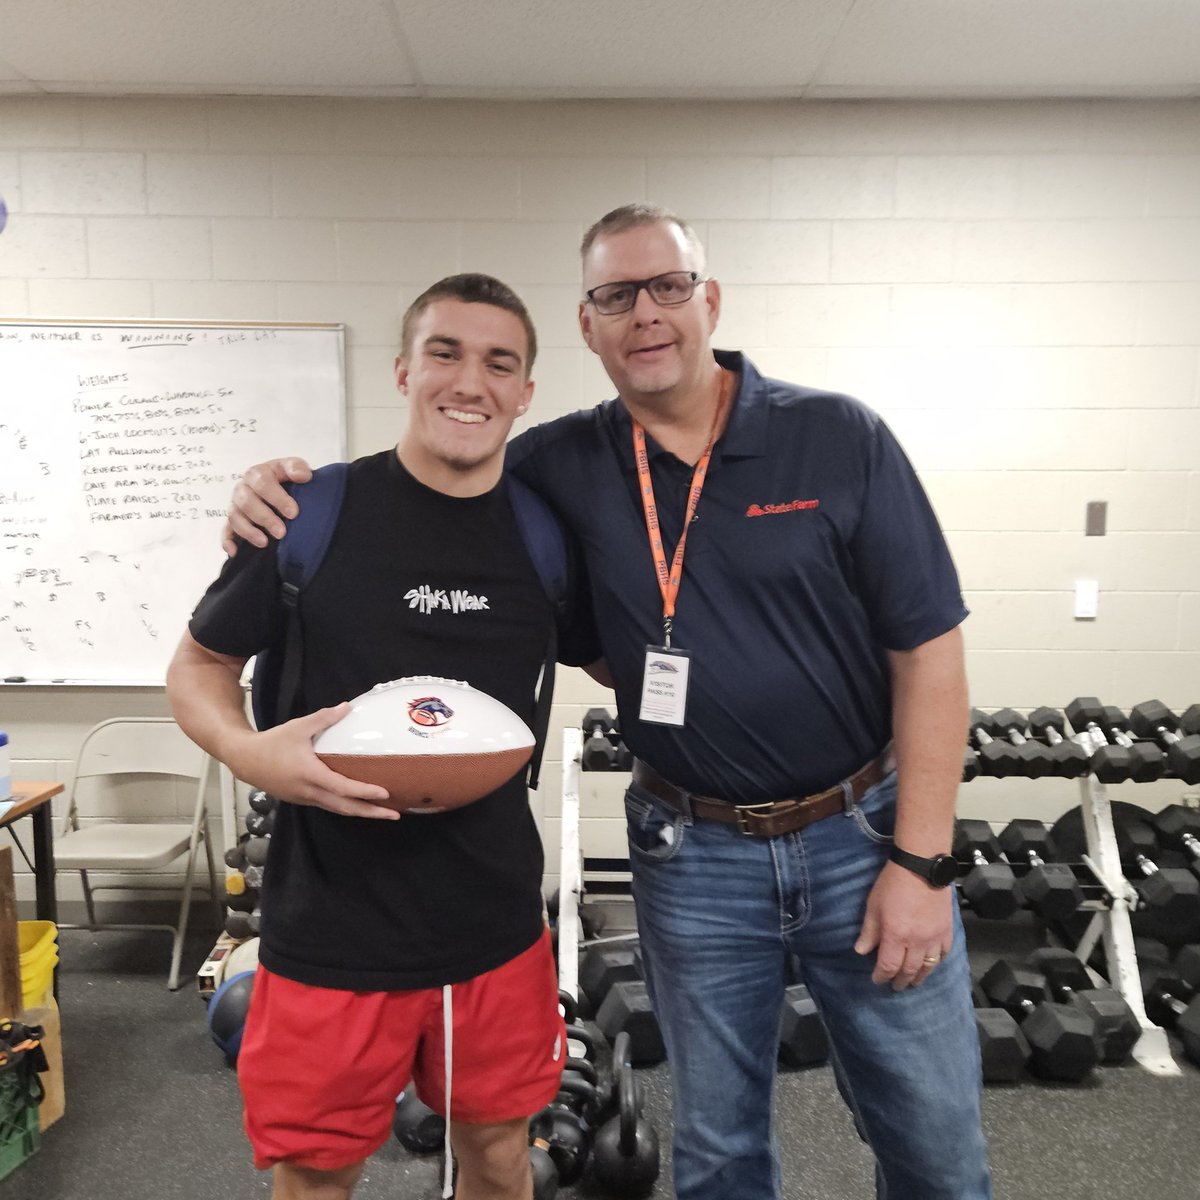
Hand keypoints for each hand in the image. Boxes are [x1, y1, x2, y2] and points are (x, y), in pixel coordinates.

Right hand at [221, 457, 313, 555]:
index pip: (263, 482)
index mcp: (258, 473)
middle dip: (265, 518)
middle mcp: (244, 488)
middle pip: (247, 501)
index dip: (277, 498)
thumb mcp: (293, 468)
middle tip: (282, 532)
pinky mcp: (232, 521)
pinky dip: (227, 541)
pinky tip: (234, 552)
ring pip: (235, 517)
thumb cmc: (286, 480)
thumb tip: (304, 475)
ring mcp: (236, 504)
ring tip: (264, 543)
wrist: (281, 488)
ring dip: (249, 531)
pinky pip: (225, 531)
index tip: (294, 513)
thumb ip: (297, 468)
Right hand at [227, 703, 398, 819]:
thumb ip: (324, 718)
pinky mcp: (302, 799)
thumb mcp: (298, 727)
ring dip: (360, 813)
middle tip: (394, 815)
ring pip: (337, 809)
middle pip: (345, 807)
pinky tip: (358, 804)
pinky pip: (328, 806)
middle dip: (371, 812)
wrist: (245, 760)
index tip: (384, 793)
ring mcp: (305, 798)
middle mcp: (310, 792)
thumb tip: (347, 707)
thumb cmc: (273, 742)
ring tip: (382, 813)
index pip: (343, 787)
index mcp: (311, 775)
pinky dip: (346, 807)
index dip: (364, 792)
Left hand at [854, 861, 952, 989]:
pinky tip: (931, 965)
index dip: (882, 976)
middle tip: (895, 986)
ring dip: (919, 977)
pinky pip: (943, 954)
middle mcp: (917, 942)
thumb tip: (861, 951)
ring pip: (928, 967)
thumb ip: (869, 931)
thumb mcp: (873, 905)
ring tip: (913, 982)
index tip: (877, 980)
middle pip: (909, 970)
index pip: (888, 966)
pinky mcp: (947, 931)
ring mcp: (934, 938)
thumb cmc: (893, 884)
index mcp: (896, 936)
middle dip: (900, 981)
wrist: (922, 867)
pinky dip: (936, 963)